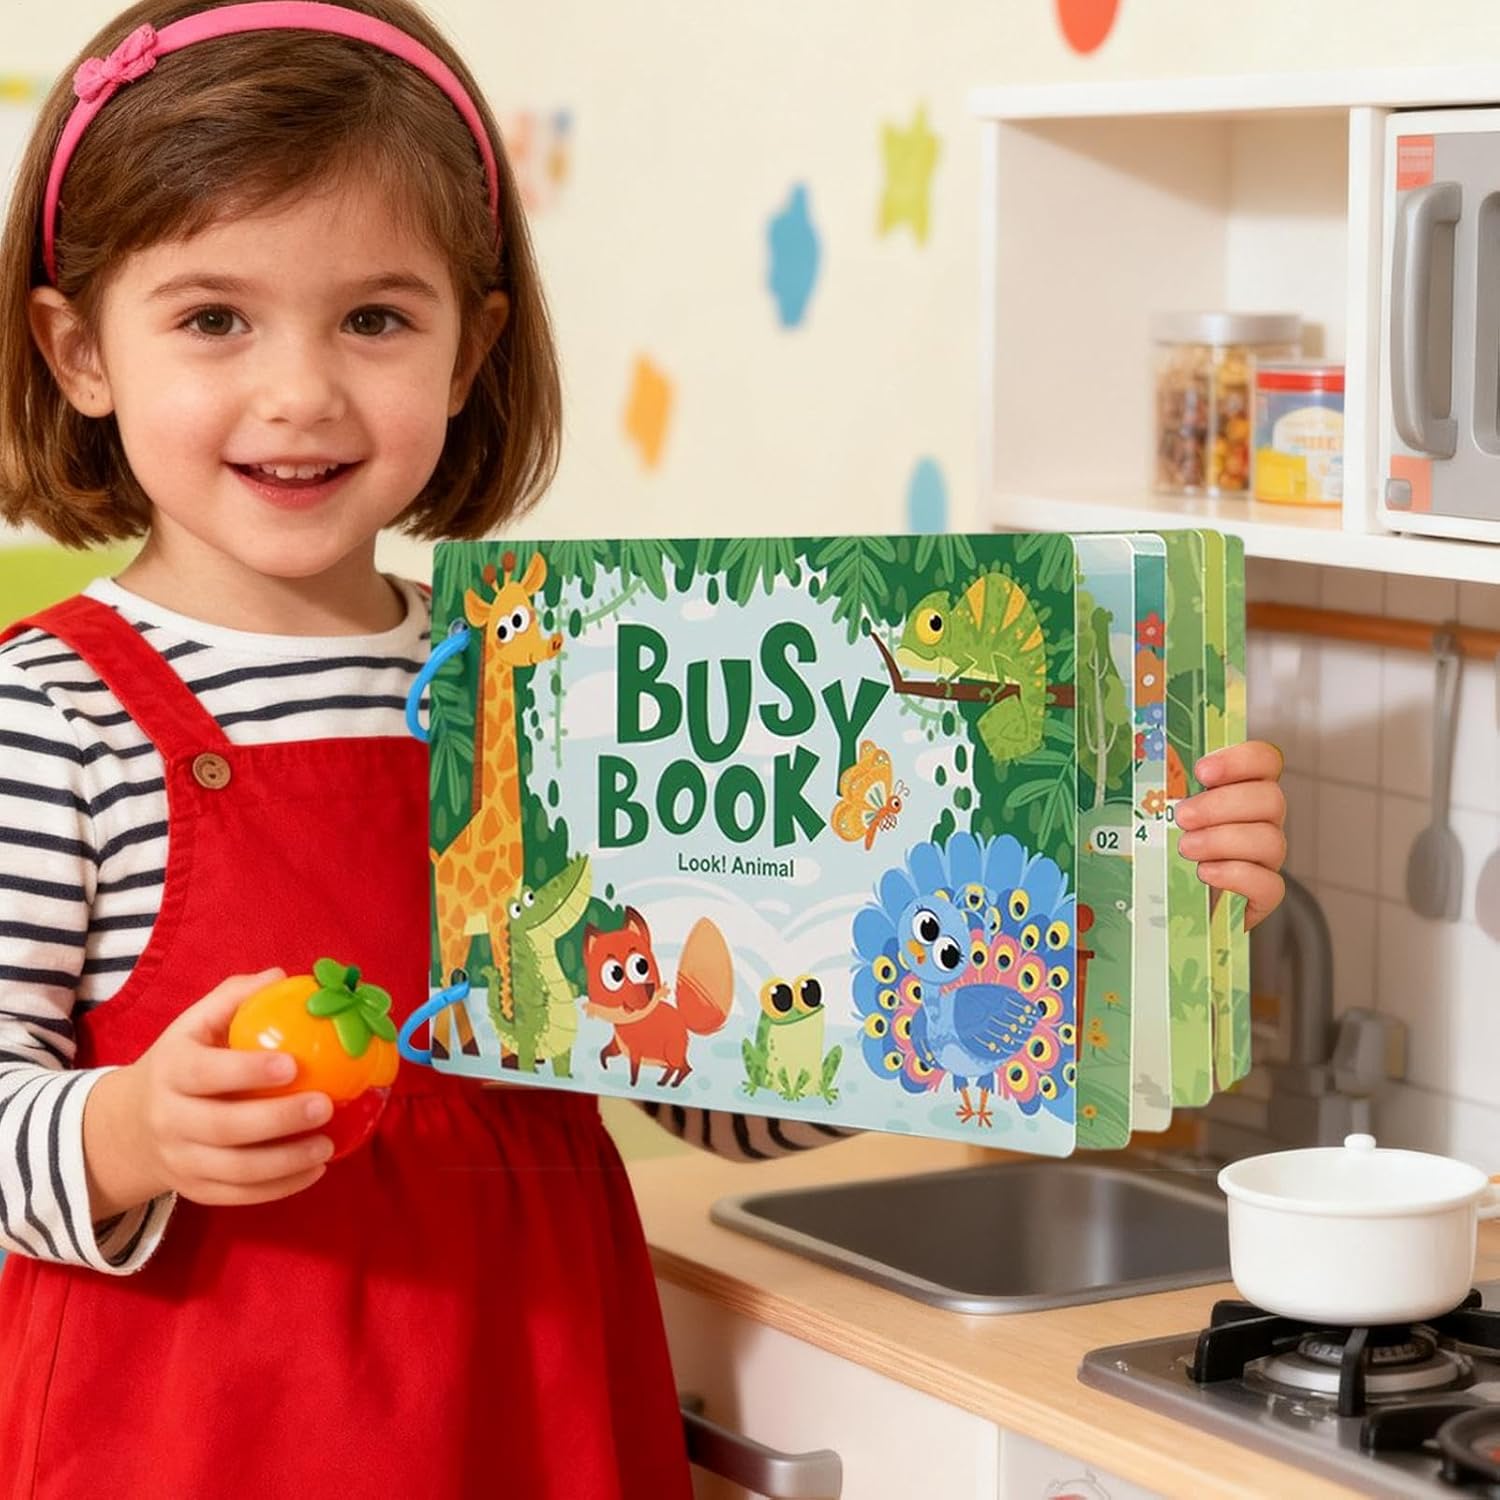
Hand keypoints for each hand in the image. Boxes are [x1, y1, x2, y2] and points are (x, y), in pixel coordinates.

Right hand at [83, 969, 334, 1216]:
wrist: (130, 1125)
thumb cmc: (182, 1063)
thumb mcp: (194, 1024)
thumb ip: (234, 997)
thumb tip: (281, 976)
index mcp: (172, 1071)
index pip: (206, 1074)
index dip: (247, 1071)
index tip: (293, 1064)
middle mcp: (170, 1119)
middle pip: (224, 1128)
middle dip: (278, 1119)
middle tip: (324, 1106)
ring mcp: (181, 1160)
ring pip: (234, 1170)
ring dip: (286, 1162)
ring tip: (328, 1145)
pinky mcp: (194, 1190)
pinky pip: (238, 1196)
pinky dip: (279, 1188)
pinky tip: (315, 1170)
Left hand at [1176, 741, 1286, 930]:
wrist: (1171, 903)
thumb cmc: (1163, 848)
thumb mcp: (1158, 814)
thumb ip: (1160, 790)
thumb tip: (1133, 767)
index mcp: (1242, 791)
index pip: (1264, 761)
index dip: (1240, 760)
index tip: (1202, 771)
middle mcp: (1261, 821)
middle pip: (1270, 799)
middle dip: (1222, 804)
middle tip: (1182, 816)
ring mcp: (1265, 859)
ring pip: (1270, 840)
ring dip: (1224, 840)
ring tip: (1186, 848)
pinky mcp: (1262, 896)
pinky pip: (1269, 884)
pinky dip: (1236, 875)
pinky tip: (1205, 873)